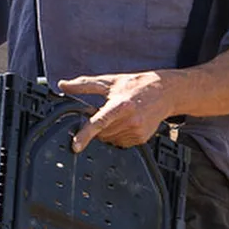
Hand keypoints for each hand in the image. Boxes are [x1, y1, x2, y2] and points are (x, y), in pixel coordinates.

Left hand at [58, 71, 182, 151]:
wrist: (165, 92)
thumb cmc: (137, 85)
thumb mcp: (110, 82)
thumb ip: (84, 85)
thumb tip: (63, 85)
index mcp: (121, 105)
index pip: (99, 123)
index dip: (85, 135)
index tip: (75, 146)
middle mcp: (130, 120)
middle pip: (101, 133)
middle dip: (96, 126)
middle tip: (104, 111)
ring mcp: (137, 132)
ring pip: (109, 139)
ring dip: (106, 131)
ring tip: (117, 115)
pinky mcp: (141, 139)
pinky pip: (120, 142)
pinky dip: (117, 134)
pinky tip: (125, 122)